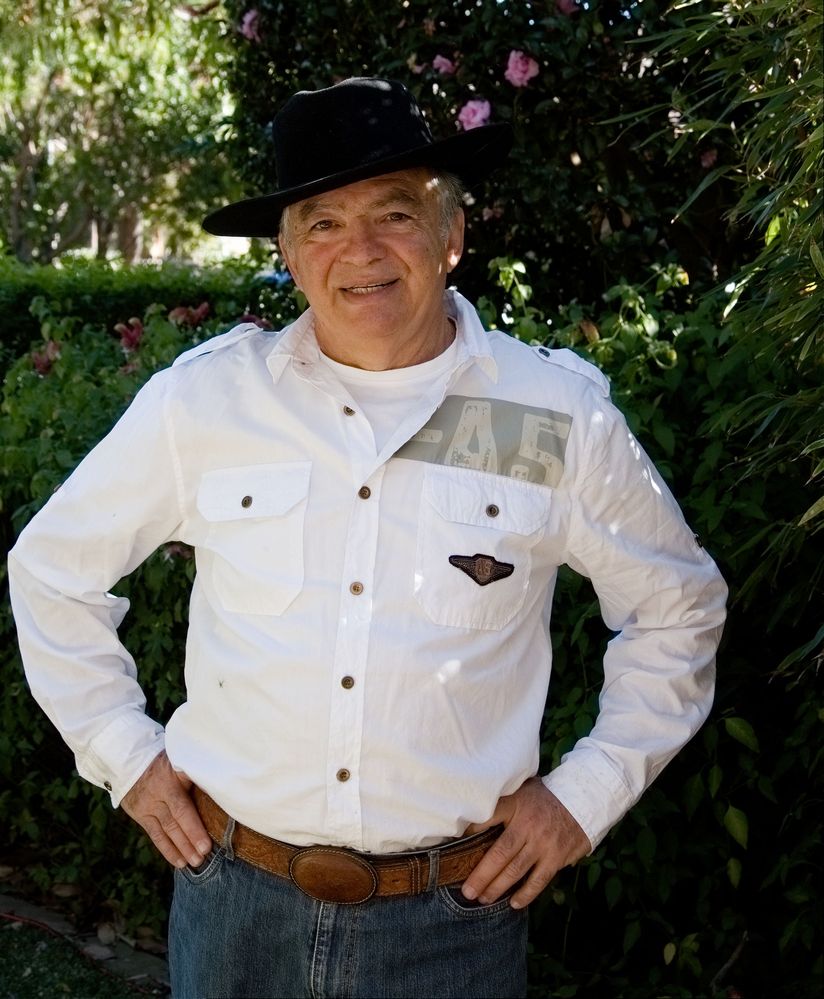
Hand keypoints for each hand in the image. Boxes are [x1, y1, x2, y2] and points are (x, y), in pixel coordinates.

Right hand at [120, 750, 211, 868]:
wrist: (129, 761)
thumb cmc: (165, 761)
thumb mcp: (178, 759)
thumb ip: (194, 773)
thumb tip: (221, 781)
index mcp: (169, 781)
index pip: (182, 809)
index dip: (194, 828)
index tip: (206, 844)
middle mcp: (157, 796)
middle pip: (175, 822)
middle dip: (190, 841)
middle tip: (203, 857)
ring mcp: (147, 807)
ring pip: (165, 831)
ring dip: (180, 849)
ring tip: (194, 863)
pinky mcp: (140, 816)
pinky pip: (154, 835)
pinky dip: (167, 849)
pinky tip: (179, 861)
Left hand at [461, 776, 589, 908]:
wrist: (580, 801)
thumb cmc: (542, 798)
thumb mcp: (520, 790)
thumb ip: (501, 802)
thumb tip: (471, 816)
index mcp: (516, 804)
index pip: (489, 817)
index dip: (471, 831)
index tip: (455, 846)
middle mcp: (528, 825)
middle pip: (499, 854)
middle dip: (481, 875)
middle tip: (467, 891)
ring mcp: (543, 843)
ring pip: (515, 870)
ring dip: (498, 887)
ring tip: (483, 899)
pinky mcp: (556, 857)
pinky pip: (538, 880)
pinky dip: (526, 894)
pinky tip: (513, 903)